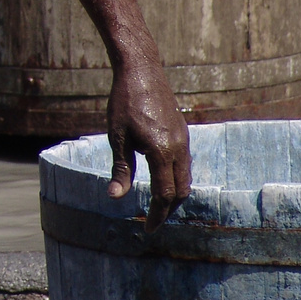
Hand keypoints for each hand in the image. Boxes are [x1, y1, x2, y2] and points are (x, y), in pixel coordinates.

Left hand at [105, 58, 190, 231]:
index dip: (157, 214)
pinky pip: (184, 163)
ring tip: (156, 204)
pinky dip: (175, 178)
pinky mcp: (182, 132)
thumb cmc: (124, 102)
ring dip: (173, 194)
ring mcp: (184, 140)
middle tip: (151, 220)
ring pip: (185, 177)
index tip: (148, 229)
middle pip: (180, 190)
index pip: (164, 194)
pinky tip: (161, 178)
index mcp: (162, 151)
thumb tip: (115, 197)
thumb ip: (120, 169)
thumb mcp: (117, 137)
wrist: (142, 71)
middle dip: (167, 209)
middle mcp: (178, 148)